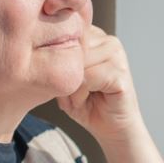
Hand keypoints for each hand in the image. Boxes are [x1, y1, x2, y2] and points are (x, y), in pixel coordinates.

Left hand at [57, 25, 142, 142]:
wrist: (113, 129)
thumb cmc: (88, 104)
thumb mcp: (65, 80)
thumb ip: (56, 61)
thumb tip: (43, 51)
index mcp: (95, 37)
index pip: (65, 33)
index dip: (55, 57)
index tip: (59, 78)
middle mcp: (108, 41)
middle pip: (70, 48)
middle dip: (64, 75)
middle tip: (70, 94)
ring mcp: (117, 55)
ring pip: (77, 63)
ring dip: (71, 87)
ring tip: (79, 98)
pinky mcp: (120, 73)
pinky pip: (87, 77)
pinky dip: (80, 95)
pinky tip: (87, 102)